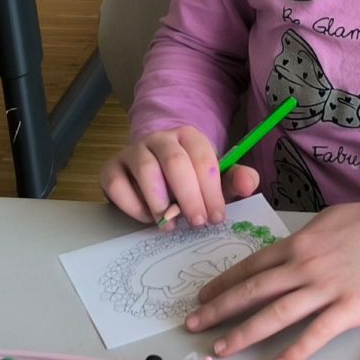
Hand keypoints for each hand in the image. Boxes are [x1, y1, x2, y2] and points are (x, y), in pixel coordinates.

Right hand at [103, 126, 257, 229]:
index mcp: (189, 136)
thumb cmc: (190, 179)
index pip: (203, 158)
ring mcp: (133, 151)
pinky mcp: (111, 168)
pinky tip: (148, 218)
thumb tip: (248, 183)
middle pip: (175, 162)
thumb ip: (236, 180)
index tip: (216, 217)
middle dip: (189, 197)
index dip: (212, 190)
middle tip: (197, 223)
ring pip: (146, 171)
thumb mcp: (216, 179)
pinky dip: (133, 206)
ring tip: (171, 224)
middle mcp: (159, 138)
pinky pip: (117, 185)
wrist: (154, 175)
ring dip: (161, 202)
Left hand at [187, 193, 359, 359]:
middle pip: (253, 291)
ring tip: (221, 349)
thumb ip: (305, 239)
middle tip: (193, 325)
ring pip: (276, 314)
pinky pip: (316, 332)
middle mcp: (305, 266)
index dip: (224, 283)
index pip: (252, 266)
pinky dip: (295, 350)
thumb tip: (286, 252)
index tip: (202, 297)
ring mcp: (327, 288)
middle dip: (219, 310)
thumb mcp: (330, 221)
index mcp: (299, 243)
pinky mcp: (350, 308)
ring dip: (244, 333)